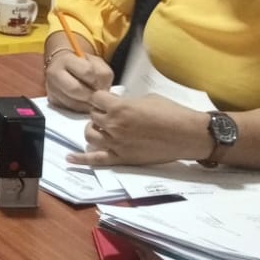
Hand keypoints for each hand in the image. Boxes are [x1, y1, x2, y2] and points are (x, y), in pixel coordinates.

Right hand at [44, 51, 113, 112]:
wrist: (62, 66)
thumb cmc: (81, 64)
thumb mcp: (95, 61)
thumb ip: (103, 73)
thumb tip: (104, 91)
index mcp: (66, 59)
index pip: (86, 71)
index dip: (98, 80)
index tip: (102, 83)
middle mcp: (55, 73)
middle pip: (76, 89)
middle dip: (92, 95)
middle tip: (99, 96)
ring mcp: (52, 88)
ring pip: (73, 102)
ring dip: (88, 104)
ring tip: (93, 99)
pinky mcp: (53, 100)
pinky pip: (70, 109)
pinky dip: (82, 108)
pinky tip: (86, 103)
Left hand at [68, 92, 209, 167]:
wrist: (189, 135)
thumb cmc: (172, 113)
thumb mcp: (146, 99)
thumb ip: (126, 102)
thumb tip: (114, 103)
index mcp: (120, 108)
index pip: (95, 99)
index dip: (101, 98)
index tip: (107, 99)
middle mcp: (114, 126)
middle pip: (92, 117)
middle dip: (100, 113)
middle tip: (111, 114)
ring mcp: (116, 144)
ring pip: (90, 135)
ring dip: (94, 130)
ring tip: (103, 128)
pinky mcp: (122, 159)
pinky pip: (96, 160)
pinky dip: (81, 159)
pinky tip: (70, 158)